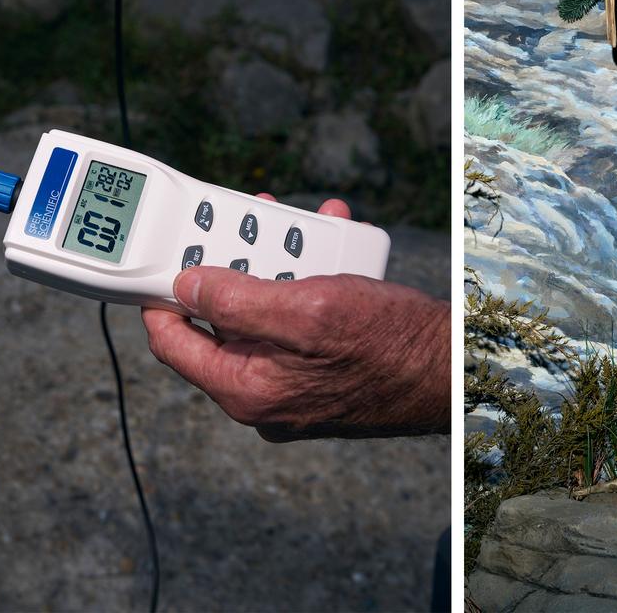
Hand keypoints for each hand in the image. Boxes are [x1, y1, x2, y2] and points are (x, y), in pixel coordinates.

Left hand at [141, 196, 449, 440]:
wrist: (454, 369)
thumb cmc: (390, 344)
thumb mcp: (306, 309)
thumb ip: (237, 300)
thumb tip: (185, 287)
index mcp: (246, 389)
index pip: (173, 342)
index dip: (162, 295)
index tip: (166, 257)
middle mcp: (263, 393)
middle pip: (222, 320)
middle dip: (237, 263)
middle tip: (248, 223)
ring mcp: (292, 384)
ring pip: (266, 313)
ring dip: (283, 263)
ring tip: (306, 227)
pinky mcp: (321, 371)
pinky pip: (299, 321)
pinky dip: (312, 282)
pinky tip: (334, 247)